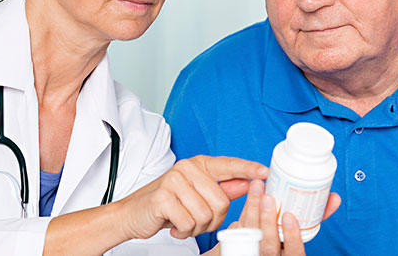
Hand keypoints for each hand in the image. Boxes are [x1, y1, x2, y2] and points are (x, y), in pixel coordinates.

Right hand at [117, 155, 267, 239]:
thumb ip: (223, 188)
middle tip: (196, 220)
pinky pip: (188, 222)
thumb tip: (249, 183)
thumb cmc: (168, 203)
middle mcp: (187, 168)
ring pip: (206, 214)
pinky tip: (173, 225)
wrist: (132, 214)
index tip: (265, 173)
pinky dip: (183, 231)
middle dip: (212, 220)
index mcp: (199, 164)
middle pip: (221, 201)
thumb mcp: (197, 193)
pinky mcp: (163, 197)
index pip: (229, 165)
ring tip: (183, 221)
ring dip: (196, 227)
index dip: (249, 169)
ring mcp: (174, 180)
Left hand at [210, 179, 340, 255]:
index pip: (293, 254)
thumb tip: (334, 197)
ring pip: (252, 237)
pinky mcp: (244, 245)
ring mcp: (256, 253)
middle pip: (269, 246)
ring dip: (253, 211)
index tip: (290, 217)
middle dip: (268, 221)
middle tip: (268, 198)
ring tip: (257, 188)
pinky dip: (246, 212)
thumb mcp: (304, 232)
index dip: (292, 237)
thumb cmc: (289, 240)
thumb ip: (318, 217)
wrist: (267, 252)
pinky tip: (250, 196)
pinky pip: (241, 230)